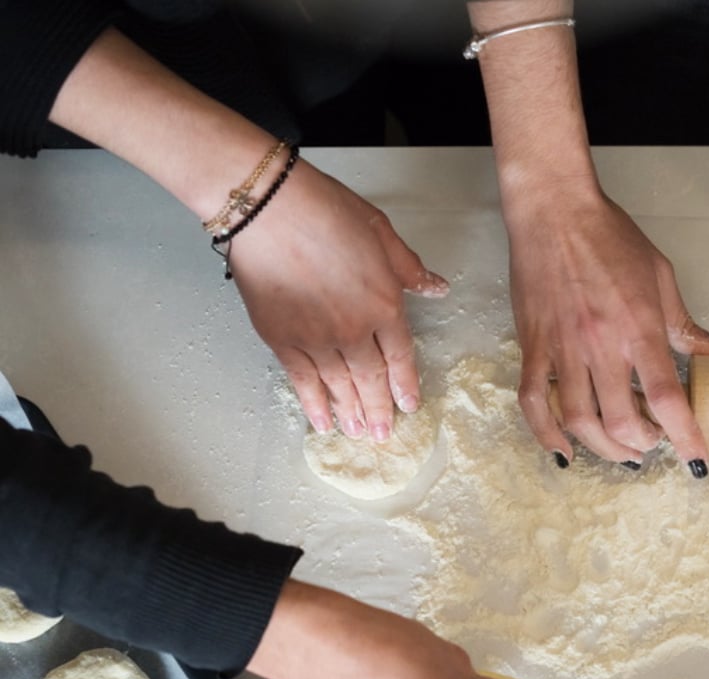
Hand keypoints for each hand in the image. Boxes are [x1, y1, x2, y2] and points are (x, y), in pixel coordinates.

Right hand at [230, 161, 449, 440]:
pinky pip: (303, 381)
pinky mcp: (282, 340)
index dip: (405, 384)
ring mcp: (317, 340)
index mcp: (384, 305)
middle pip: (371, 379)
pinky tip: (321, 422)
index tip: (409, 405)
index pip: (401, 356)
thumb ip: (409, 268)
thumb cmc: (325, 211)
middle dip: (379, 409)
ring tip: (358, 433)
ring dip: (351, 412)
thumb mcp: (381, 232)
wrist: (268, 209)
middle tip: (383, 434)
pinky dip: (313, 403)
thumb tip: (437, 287)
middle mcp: (354, 331)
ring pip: (339, 386)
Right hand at [505, 188, 708, 471]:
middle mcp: (600, 344)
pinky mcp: (533, 345)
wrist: (554, 212)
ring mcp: (562, 347)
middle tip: (653, 443)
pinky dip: (547, 433)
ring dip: (604, 446)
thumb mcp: (660, 277)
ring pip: (579, 419)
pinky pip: (533, 400)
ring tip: (621, 449)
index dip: (684, 436)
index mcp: (638, 327)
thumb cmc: (609, 238)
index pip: (666, 396)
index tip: (697, 458)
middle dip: (643, 444)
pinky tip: (564, 450)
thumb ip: (684, 325)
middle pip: (621, 419)